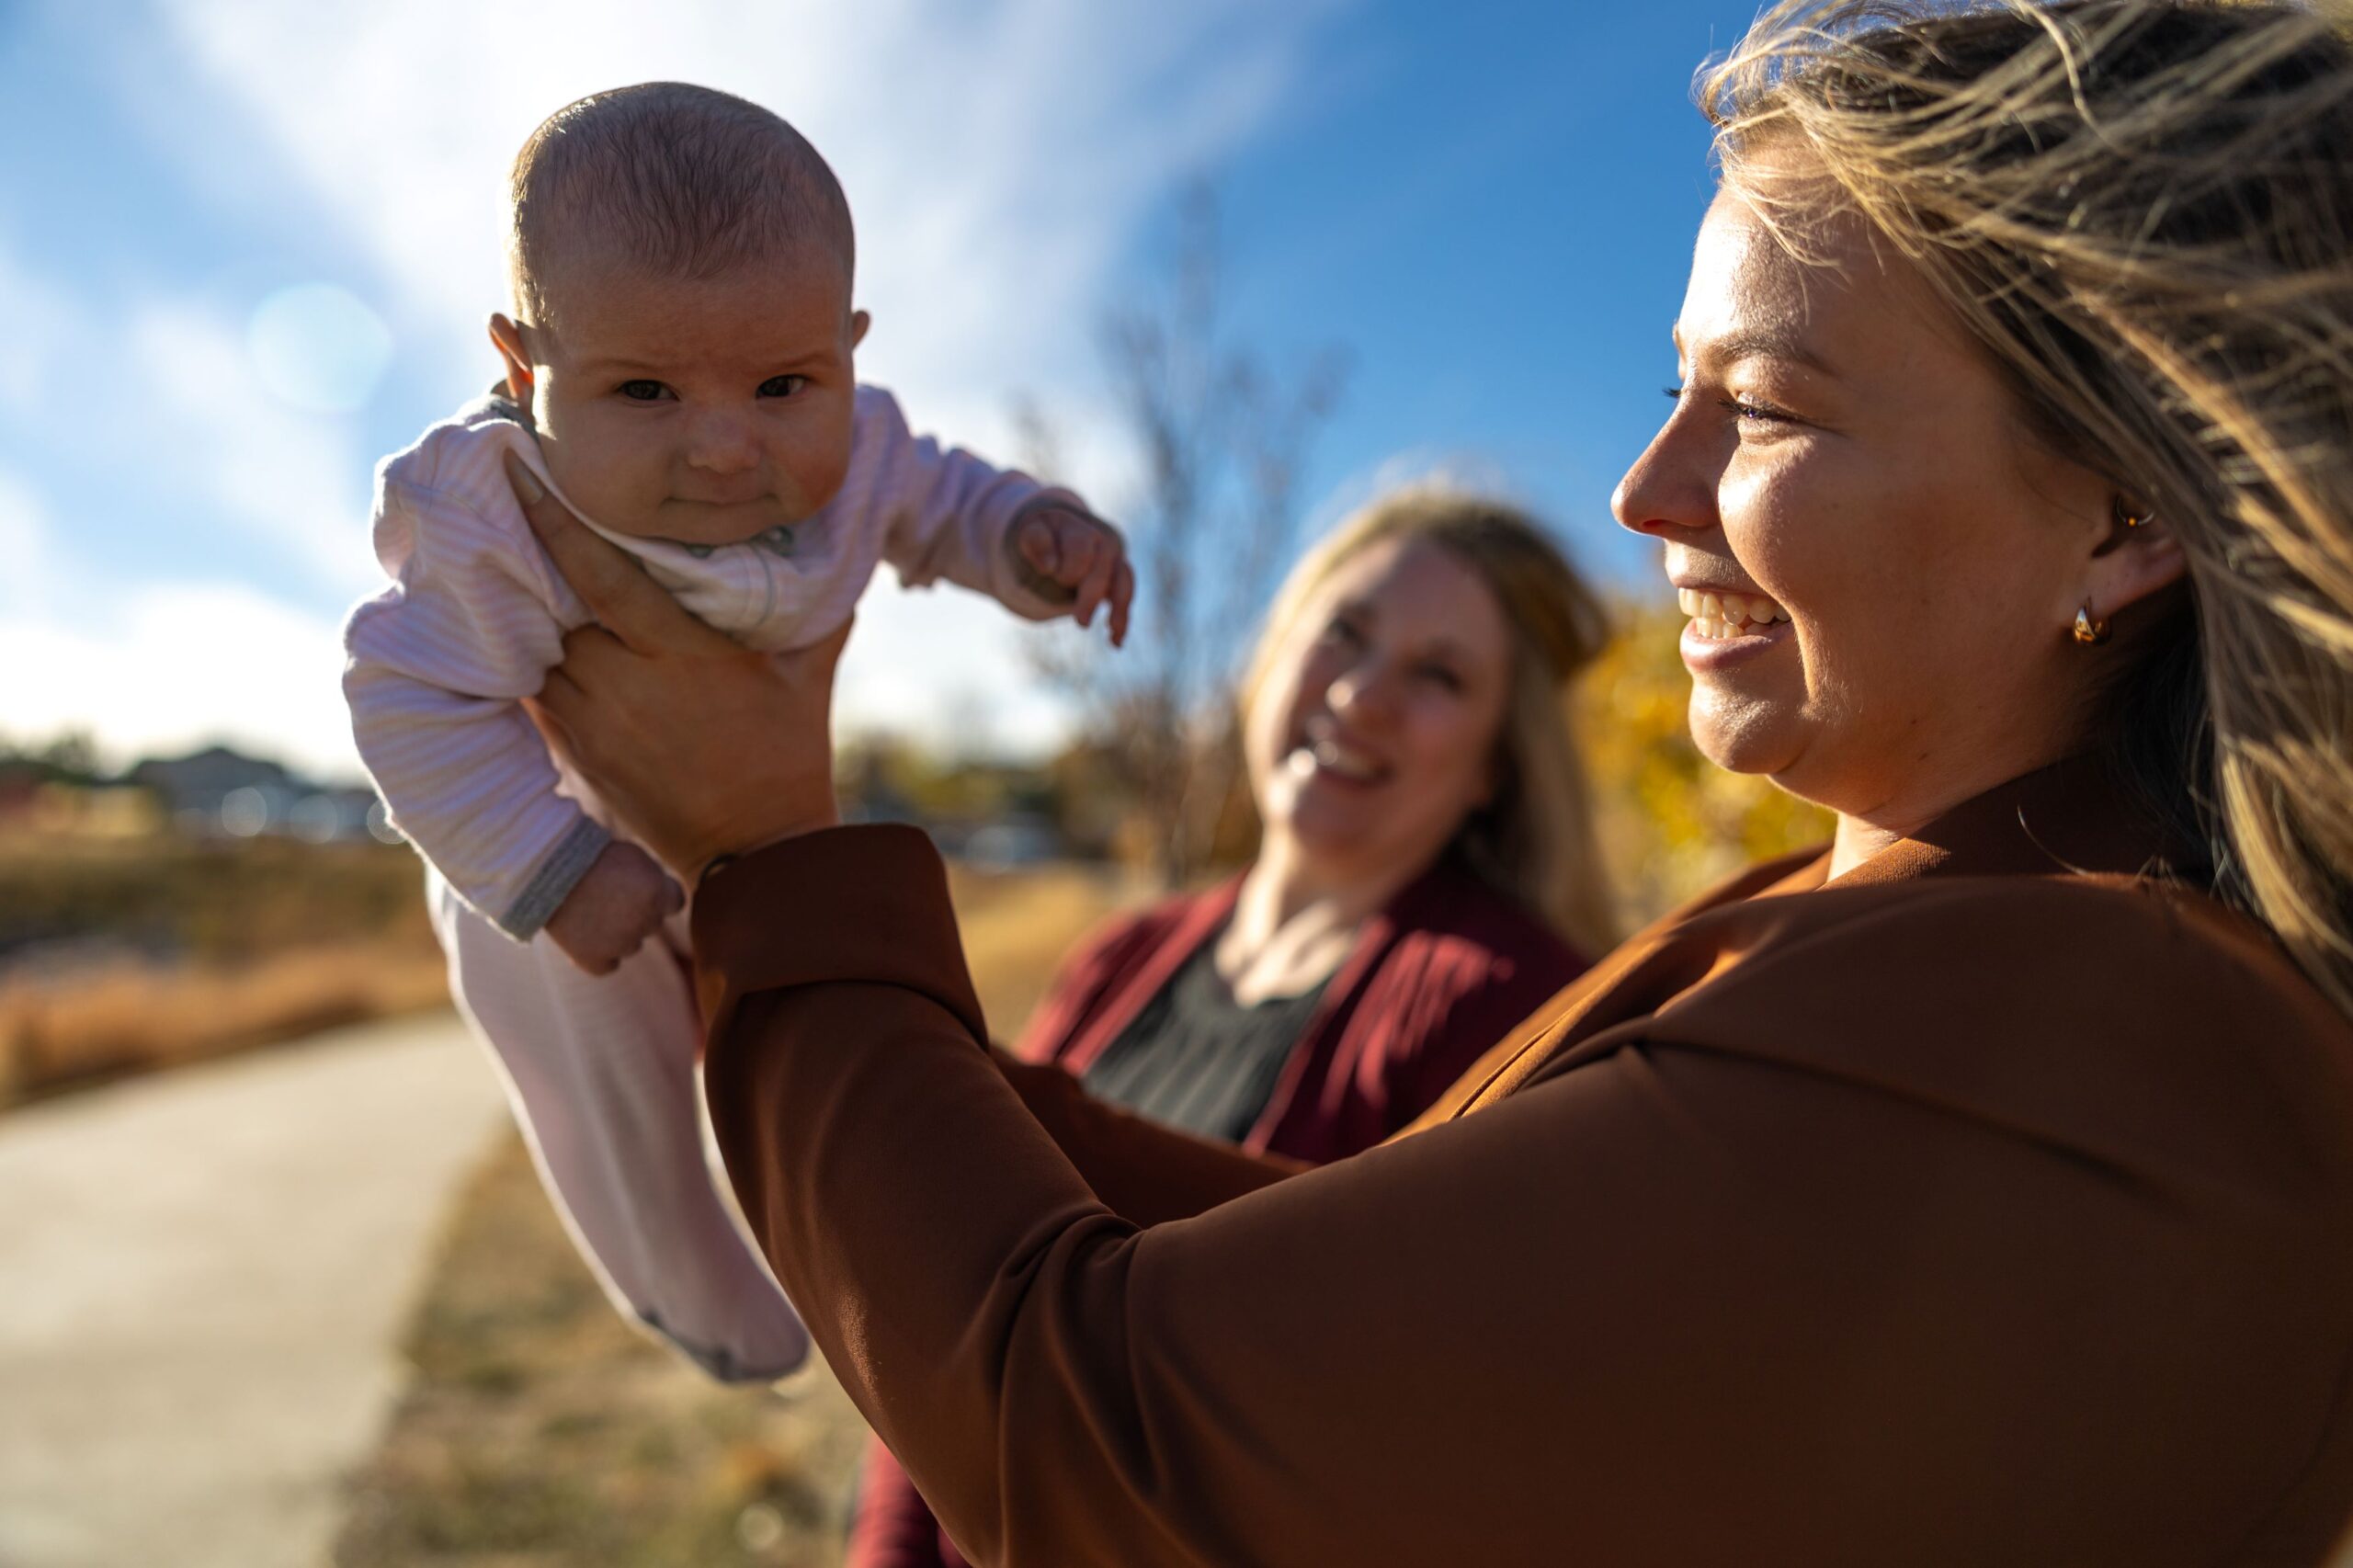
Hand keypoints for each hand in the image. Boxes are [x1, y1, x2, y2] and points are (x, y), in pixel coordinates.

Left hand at [504, 453, 848, 881]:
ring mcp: (595, 720)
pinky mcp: (578, 751)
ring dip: (527, 613)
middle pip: (554, 605)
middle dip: (534, 560)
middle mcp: (626, 682)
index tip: (523, 468)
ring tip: (511, 568)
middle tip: (513, 506)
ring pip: (536, 648)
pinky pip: (536, 692)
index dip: (557, 520)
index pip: (602, 574)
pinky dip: (530, 661)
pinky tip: (526, 636)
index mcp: (681, 653)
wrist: (757, 852)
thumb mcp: (807, 674)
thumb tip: (843, 545)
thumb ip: (815, 608)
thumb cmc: (789, 754)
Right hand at [543, 840, 682, 974]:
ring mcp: (620, 943)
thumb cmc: (589, 856)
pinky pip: (608, 966)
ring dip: (618, 934)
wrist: (545, 867)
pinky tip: (586, 939)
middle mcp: (644, 921)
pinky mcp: (593, 959)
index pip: (675, 903)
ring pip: (630, 945)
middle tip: (607, 895)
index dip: (658, 895)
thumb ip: (654, 879)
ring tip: (591, 911)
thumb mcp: (632, 856)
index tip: (640, 888)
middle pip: (651, 924)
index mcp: (657, 892)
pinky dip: (599, 956)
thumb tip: (664, 896)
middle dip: (636, 912)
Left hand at [1009, 504, 1132, 646]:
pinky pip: (1126, 595)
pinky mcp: (1119, 576)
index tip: (1049, 574)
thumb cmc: (1042, 538)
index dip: (1066, 568)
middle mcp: (1101, 539)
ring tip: (1111, 631)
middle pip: (1103, 569)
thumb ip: (1037, 543)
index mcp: (1077, 526)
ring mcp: (1114, 557)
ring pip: (1123, 581)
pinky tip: (1116, 641)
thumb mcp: (1030, 535)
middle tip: (1081, 622)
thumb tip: (1050, 565)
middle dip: (1092, 596)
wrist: (1060, 532)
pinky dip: (1123, 618)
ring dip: (1119, 607)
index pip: (1079, 548)